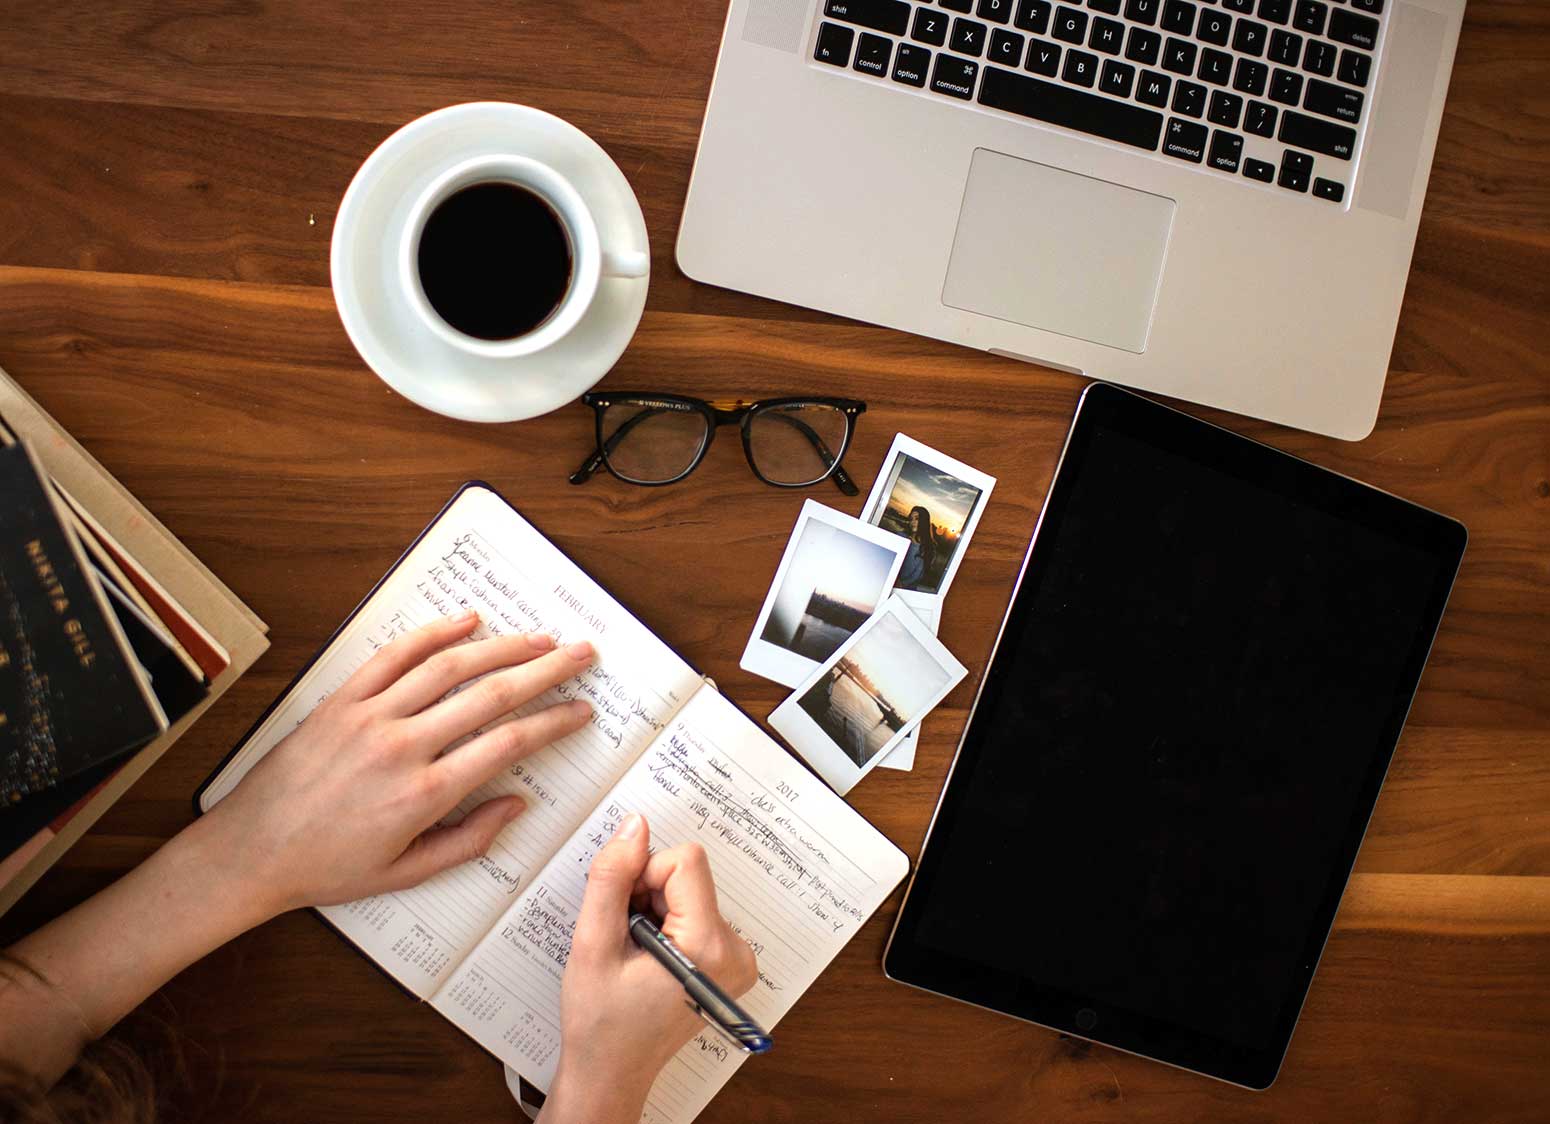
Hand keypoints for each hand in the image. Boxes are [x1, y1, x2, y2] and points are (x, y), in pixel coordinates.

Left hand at [207, 610, 595, 915]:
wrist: (250, 852)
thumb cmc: (326, 867)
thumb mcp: (406, 873)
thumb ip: (468, 840)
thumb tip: (517, 806)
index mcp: (424, 794)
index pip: (508, 744)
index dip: (553, 722)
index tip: (581, 710)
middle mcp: (402, 747)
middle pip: (491, 694)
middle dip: (546, 670)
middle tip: (581, 654)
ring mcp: (370, 717)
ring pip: (449, 667)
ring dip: (502, 646)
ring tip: (539, 637)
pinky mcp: (341, 701)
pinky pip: (394, 656)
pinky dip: (433, 634)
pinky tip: (467, 622)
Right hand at [544, 814, 757, 1123]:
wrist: (612, 1072)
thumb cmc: (600, 1021)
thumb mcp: (593, 944)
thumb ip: (612, 878)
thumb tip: (634, 825)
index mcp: (709, 947)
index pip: (685, 861)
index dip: (644, 876)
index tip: (625, 914)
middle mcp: (736, 951)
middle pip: (688, 875)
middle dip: (647, 895)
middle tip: (626, 940)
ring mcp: (738, 958)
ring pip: (689, 890)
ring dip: (655, 910)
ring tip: (635, 954)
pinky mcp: (730, 961)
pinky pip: (696, 910)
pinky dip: (667, 923)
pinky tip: (649, 958)